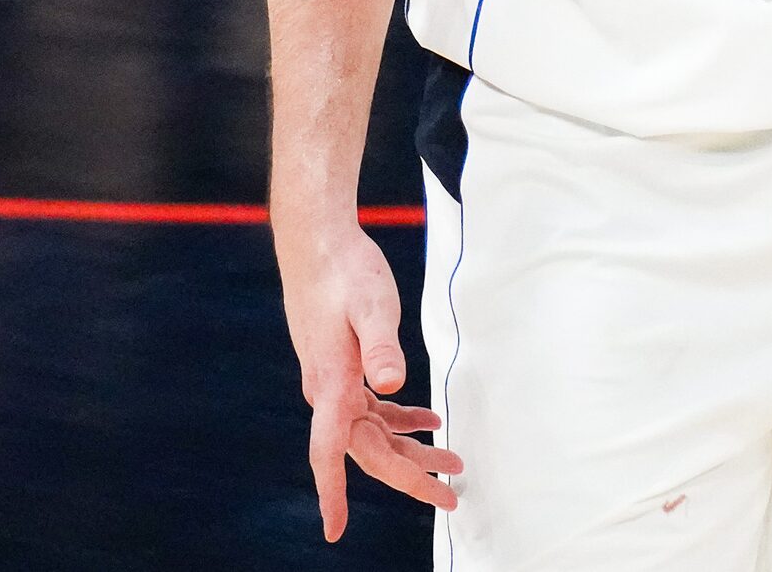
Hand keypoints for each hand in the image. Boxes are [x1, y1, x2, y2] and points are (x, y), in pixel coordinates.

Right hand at [279, 218, 461, 540]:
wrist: (318, 240)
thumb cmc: (344, 271)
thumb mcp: (371, 305)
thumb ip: (381, 346)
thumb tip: (390, 385)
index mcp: (331, 384)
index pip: (328, 452)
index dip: (332, 493)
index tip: (334, 531)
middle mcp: (328, 391)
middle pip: (369, 451)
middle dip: (410, 476)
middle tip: (452, 497)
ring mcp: (335, 381)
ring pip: (375, 433)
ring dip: (412, 450)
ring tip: (454, 463)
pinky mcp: (344, 366)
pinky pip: (373, 409)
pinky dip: (401, 420)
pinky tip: (428, 420)